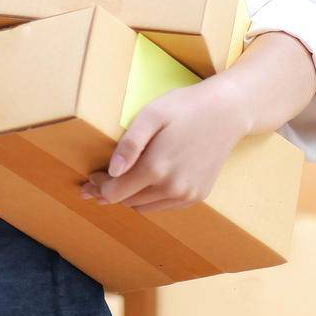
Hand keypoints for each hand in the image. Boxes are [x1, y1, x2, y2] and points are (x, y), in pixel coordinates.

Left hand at [80, 76, 251, 213]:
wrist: (227, 113)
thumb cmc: (184, 108)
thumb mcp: (151, 115)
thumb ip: (130, 144)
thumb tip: (111, 171)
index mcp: (157, 169)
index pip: (116, 192)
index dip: (98, 188)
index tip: (88, 181)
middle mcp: (173, 188)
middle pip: (128, 202)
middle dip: (109, 193)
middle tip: (96, 183)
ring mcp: (188, 195)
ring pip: (145, 207)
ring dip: (129, 198)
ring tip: (118, 184)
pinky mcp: (198, 195)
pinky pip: (165, 206)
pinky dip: (150, 199)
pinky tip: (145, 184)